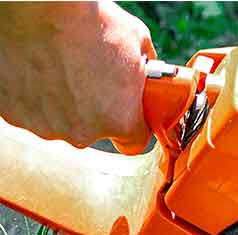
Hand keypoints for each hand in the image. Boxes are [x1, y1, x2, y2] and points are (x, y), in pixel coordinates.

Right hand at [0, 1, 154, 148]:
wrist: (33, 8)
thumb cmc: (85, 20)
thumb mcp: (135, 39)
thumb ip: (144, 69)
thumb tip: (146, 73)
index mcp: (119, 120)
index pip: (133, 141)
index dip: (131, 123)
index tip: (125, 109)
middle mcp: (83, 132)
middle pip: (94, 130)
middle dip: (94, 107)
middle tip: (86, 75)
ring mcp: (46, 126)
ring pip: (60, 121)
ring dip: (61, 102)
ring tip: (57, 67)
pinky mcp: (14, 115)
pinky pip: (30, 111)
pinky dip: (33, 96)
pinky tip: (36, 69)